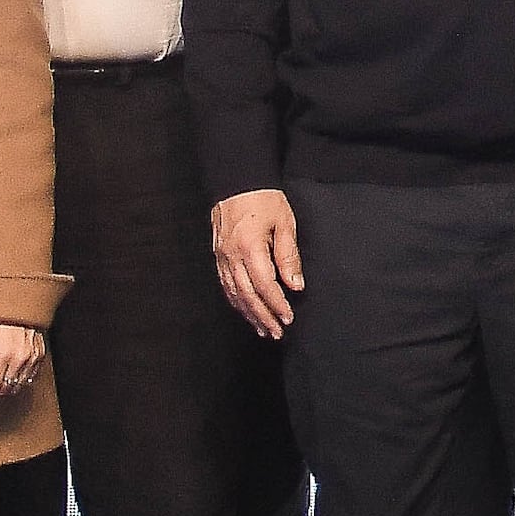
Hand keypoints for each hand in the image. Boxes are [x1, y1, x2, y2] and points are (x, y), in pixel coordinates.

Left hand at [0, 319, 46, 398]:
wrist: (17, 294)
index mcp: (1, 355)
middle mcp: (19, 358)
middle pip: (4, 388)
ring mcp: (32, 357)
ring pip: (18, 384)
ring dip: (6, 382)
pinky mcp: (40, 353)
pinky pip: (30, 375)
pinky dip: (19, 375)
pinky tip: (11, 366)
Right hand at [211, 191, 305, 339]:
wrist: (237, 183)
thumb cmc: (264, 200)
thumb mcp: (285, 224)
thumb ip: (289, 256)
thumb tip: (296, 285)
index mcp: (250, 247)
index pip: (265, 285)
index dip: (277, 304)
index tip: (289, 318)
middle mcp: (232, 256)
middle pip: (247, 295)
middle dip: (263, 317)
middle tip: (277, 333)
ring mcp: (222, 257)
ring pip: (234, 294)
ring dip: (249, 314)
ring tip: (264, 330)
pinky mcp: (219, 256)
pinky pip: (226, 285)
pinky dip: (237, 302)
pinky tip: (246, 311)